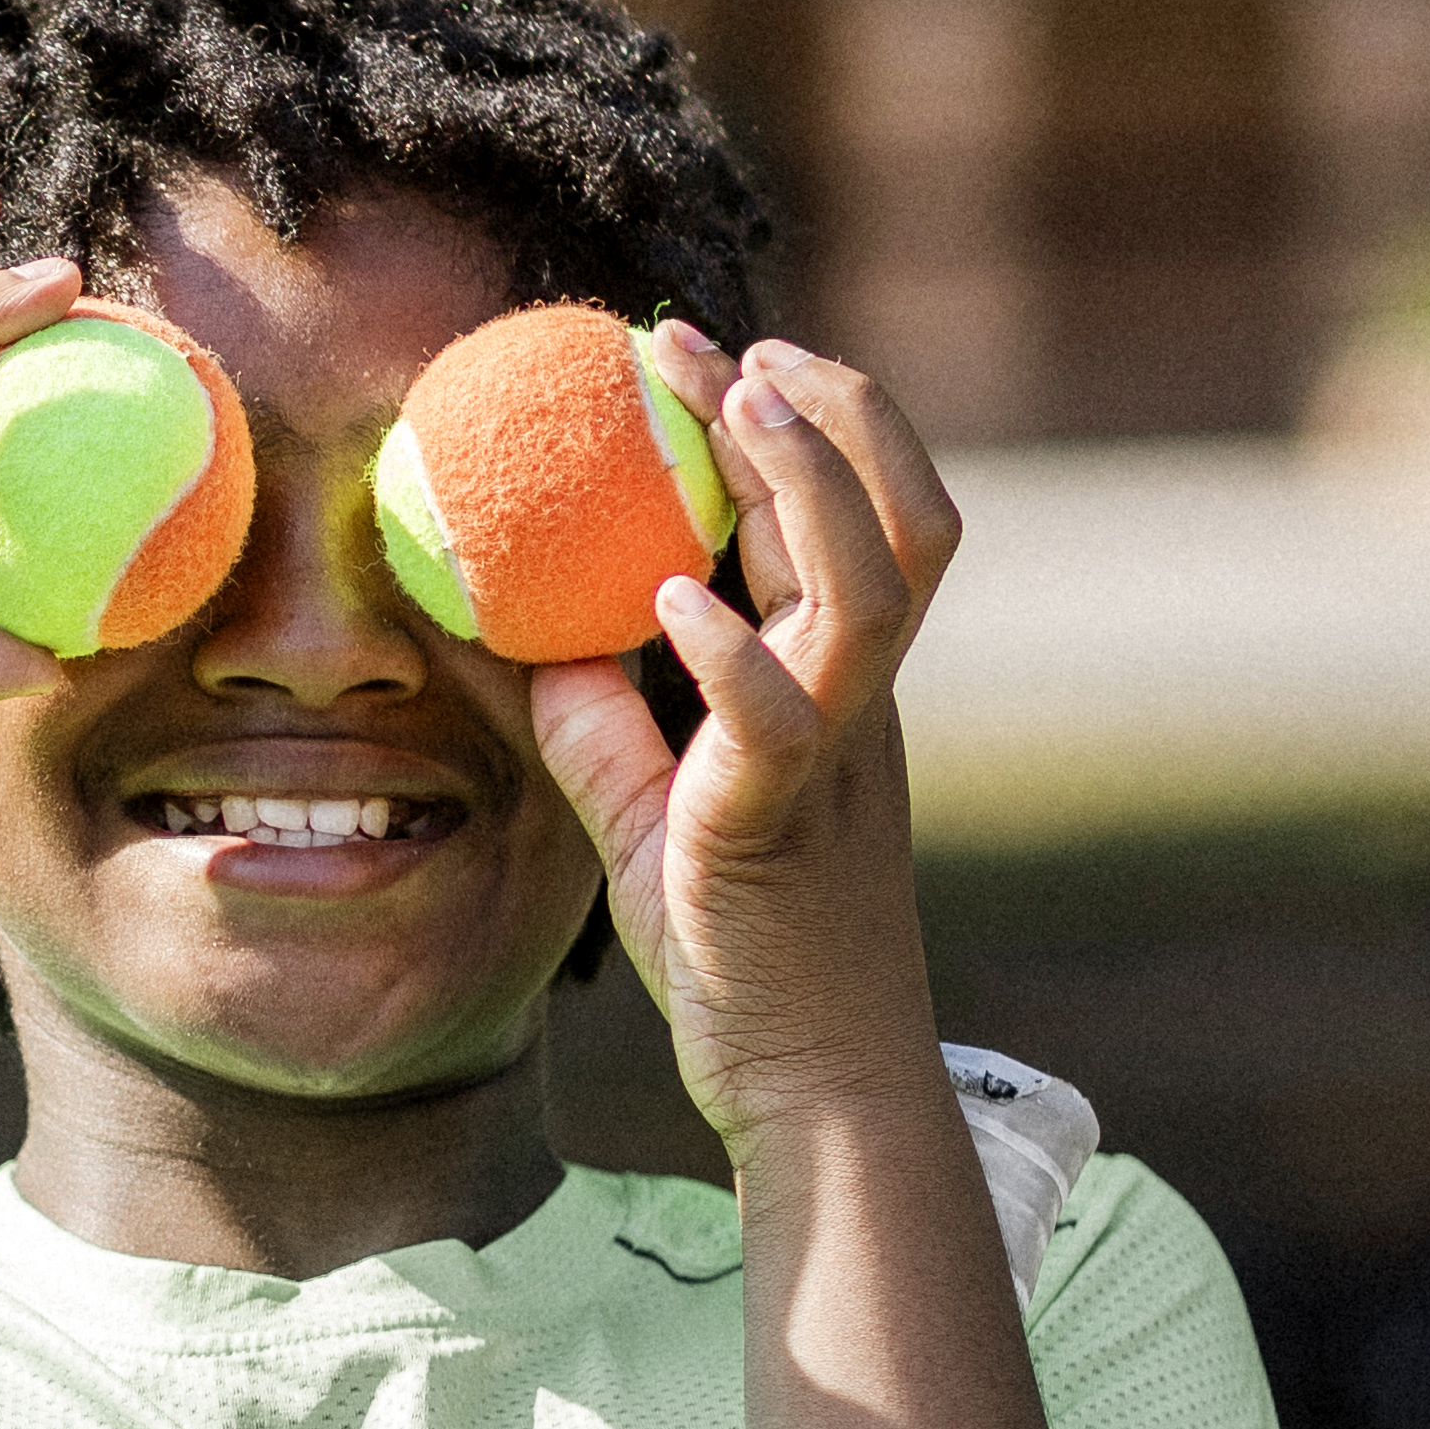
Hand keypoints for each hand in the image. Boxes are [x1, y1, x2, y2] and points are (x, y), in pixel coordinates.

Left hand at [514, 330, 962, 1146]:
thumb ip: (604, 725)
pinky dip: (732, 652)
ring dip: (802, 485)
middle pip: (901, 521)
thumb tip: (528, 636)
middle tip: (708, 341)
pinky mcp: (781, 835)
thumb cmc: (744, 952)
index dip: (811, 423)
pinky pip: (780, 727)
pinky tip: (668, 600)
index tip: (723, 349)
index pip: (866, 523)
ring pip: (870, 593)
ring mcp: (838, 767)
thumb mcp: (656, 812)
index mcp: (844, 692)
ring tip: (729, 406)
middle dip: (817, 411)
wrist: (817, 1087)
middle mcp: (862, 710)